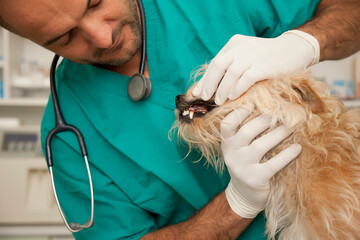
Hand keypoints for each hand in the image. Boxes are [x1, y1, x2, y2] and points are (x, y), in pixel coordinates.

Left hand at [192, 30, 319, 104]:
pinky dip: (236, 89)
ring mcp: (252, 55)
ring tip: (219, 101)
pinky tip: (232, 97)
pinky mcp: (263, 65)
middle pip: (218, 66)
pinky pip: (245, 79)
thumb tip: (210, 85)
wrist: (294, 50)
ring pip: (230, 73)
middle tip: (206, 98)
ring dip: (222, 89)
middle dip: (210, 84)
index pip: (214, 62)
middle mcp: (241, 47)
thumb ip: (230, 66)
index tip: (197, 93)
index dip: (205, 79)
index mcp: (234, 44)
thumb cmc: (267, 58)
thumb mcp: (246, 56)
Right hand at [221, 105, 301, 217]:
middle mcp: (231, 154)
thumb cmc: (247, 164)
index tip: (255, 102)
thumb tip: (269, 108)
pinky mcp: (254, 179)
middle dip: (266, 120)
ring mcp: (241, 167)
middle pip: (247, 131)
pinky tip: (297, 148)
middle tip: (283, 112)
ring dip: (279, 134)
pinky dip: (287, 155)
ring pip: (260, 146)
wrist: (244, 195)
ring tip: (293, 127)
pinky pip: (273, 164)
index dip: (240, 111)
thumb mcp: (240, 148)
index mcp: (226, 143)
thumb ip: (247, 131)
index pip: (227, 124)